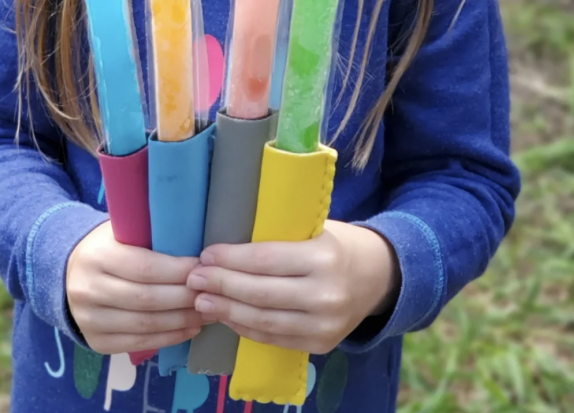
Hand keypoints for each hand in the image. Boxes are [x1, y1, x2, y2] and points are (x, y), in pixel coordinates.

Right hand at [66, 221, 203, 354]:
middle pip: (147, 299)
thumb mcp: (123, 232)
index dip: (178, 271)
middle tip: (213, 293)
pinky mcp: (95, 341)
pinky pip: (138, 343)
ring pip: (145, 324)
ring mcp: (89, 319)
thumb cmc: (109, 246)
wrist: (68, 272)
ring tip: (208, 312)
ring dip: (182, 320)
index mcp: (98, 257)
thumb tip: (198, 250)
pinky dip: (169, 337)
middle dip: (185, 297)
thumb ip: (152, 239)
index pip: (145, 268)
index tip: (204, 268)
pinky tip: (190, 329)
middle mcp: (89, 290)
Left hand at [187, 220, 400, 354]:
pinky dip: (246, 328)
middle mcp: (326, 294)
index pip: (266, 260)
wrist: (379, 276)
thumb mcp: (314, 230)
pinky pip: (275, 338)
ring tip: (202, 302)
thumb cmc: (337, 244)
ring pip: (264, 321)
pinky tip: (227, 317)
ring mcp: (326, 325)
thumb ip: (278, 239)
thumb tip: (225, 246)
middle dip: (222, 286)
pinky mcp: (322, 344)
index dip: (231, 259)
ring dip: (227, 312)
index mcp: (324, 257)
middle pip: (260, 293)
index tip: (206, 255)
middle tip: (195, 279)